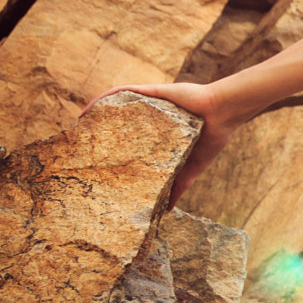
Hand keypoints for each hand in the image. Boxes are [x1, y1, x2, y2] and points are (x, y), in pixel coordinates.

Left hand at [82, 82, 235, 198]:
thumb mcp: (192, 168)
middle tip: (81, 145)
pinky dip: (104, 97)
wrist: (224, 113)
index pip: (130, 139)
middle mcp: (152, 116)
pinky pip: (123, 91)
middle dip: (99, 131)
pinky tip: (89, 107)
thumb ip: (179, 186)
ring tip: (78, 125)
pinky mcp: (152, 92)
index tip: (96, 160)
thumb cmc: (212, 138)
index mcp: (160, 132)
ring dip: (95, 113)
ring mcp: (151, 103)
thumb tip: (167, 211)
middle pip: (118, 122)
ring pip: (116, 105)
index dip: (112, 147)